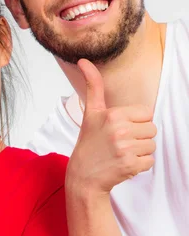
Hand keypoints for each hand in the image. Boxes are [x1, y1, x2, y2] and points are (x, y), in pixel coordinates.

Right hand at [66, 59, 155, 195]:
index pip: (146, 113)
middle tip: (120, 142)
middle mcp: (119, 131)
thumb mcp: (91, 112)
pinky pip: (150, 161)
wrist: (83, 175)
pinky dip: (140, 165)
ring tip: (121, 153)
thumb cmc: (89, 142)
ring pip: (152, 145)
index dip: (135, 121)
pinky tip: (124, 163)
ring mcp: (125, 149)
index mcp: (112, 115)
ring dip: (140, 151)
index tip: (120, 128)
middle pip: (151, 129)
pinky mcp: (131, 165)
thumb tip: (84, 61)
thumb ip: (93, 86)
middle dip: (139, 136)